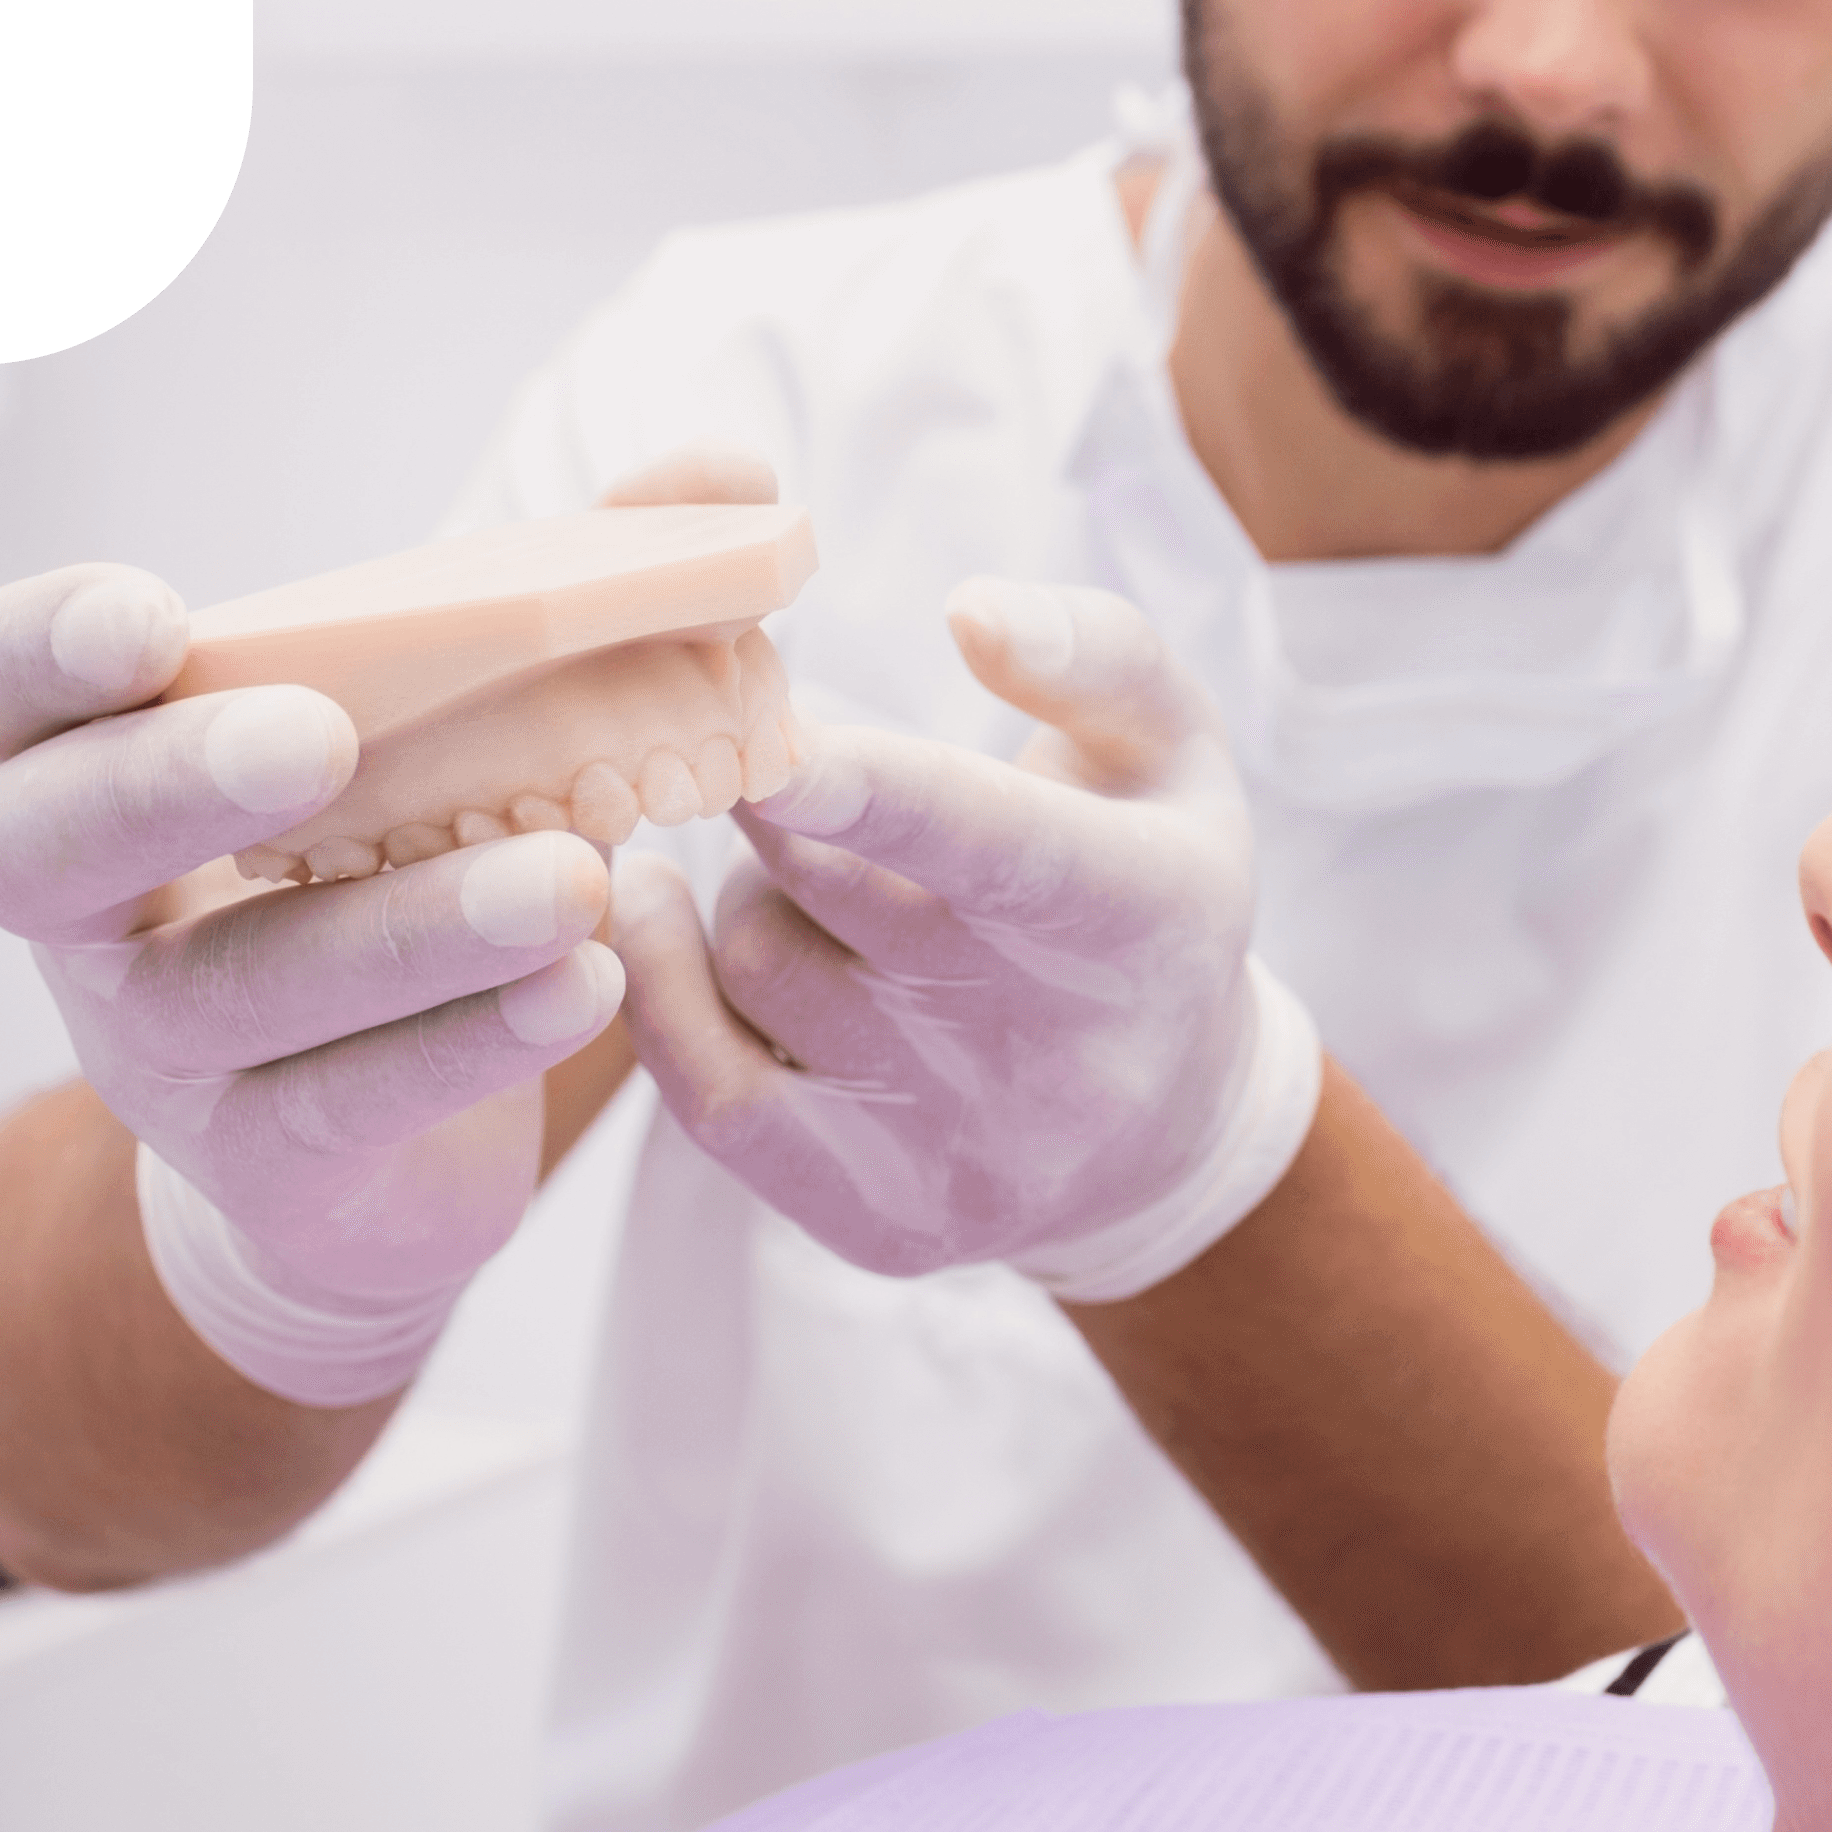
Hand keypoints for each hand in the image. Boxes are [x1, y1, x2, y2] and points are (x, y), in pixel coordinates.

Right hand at [0, 449, 764, 1387]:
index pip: (4, 695)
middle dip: (170, 783)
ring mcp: (167, 1052)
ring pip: (240, 990)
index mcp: (110, 767)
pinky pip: (352, 1103)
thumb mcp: (472, 725)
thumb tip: (721, 471)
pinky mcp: (273, 1164)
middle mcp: (99, 912)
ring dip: (406, 931)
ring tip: (574, 879)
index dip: (44, 650)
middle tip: (315, 739)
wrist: (383, 1150)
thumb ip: (585, 583)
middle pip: (46, 846)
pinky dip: (473, 1042)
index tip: (150, 619)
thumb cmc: (410, 869)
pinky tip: (588, 988)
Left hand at [608, 580, 1317, 1289]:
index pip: (993, 846)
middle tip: (776, 751)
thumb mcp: (1176, 750)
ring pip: (757, 963)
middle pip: (832, 886)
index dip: (873, 790)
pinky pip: (706, 1093)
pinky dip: (660, 990)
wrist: (1163, 1132)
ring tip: (818, 881)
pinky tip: (655, 914)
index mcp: (1140, 911)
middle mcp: (1057, 1052)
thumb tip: (970, 611)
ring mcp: (963, 1151)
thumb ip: (1092, 652)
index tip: (766, 737)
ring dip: (752, 891)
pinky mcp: (877, 1220)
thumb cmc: (1145, 885)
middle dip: (774, 793)